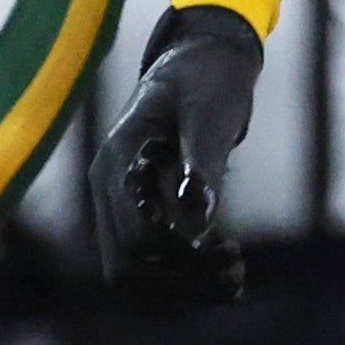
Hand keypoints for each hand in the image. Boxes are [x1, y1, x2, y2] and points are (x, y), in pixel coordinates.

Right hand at [89, 5, 263, 304]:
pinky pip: (149, 260)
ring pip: (134, 272)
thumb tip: (197, 226)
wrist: (202, 59)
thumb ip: (201, 163)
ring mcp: (118, 201)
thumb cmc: (207, 78)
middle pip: (127, 267)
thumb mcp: (210, 112)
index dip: (180, 255)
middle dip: (181, 282)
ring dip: (183, 284)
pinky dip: (184, 275)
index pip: (134, 236)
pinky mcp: (137, 210)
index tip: (228, 248)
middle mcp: (108, 186)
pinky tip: (226, 271)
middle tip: (236, 272)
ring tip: (236, 277)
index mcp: (117, 158)